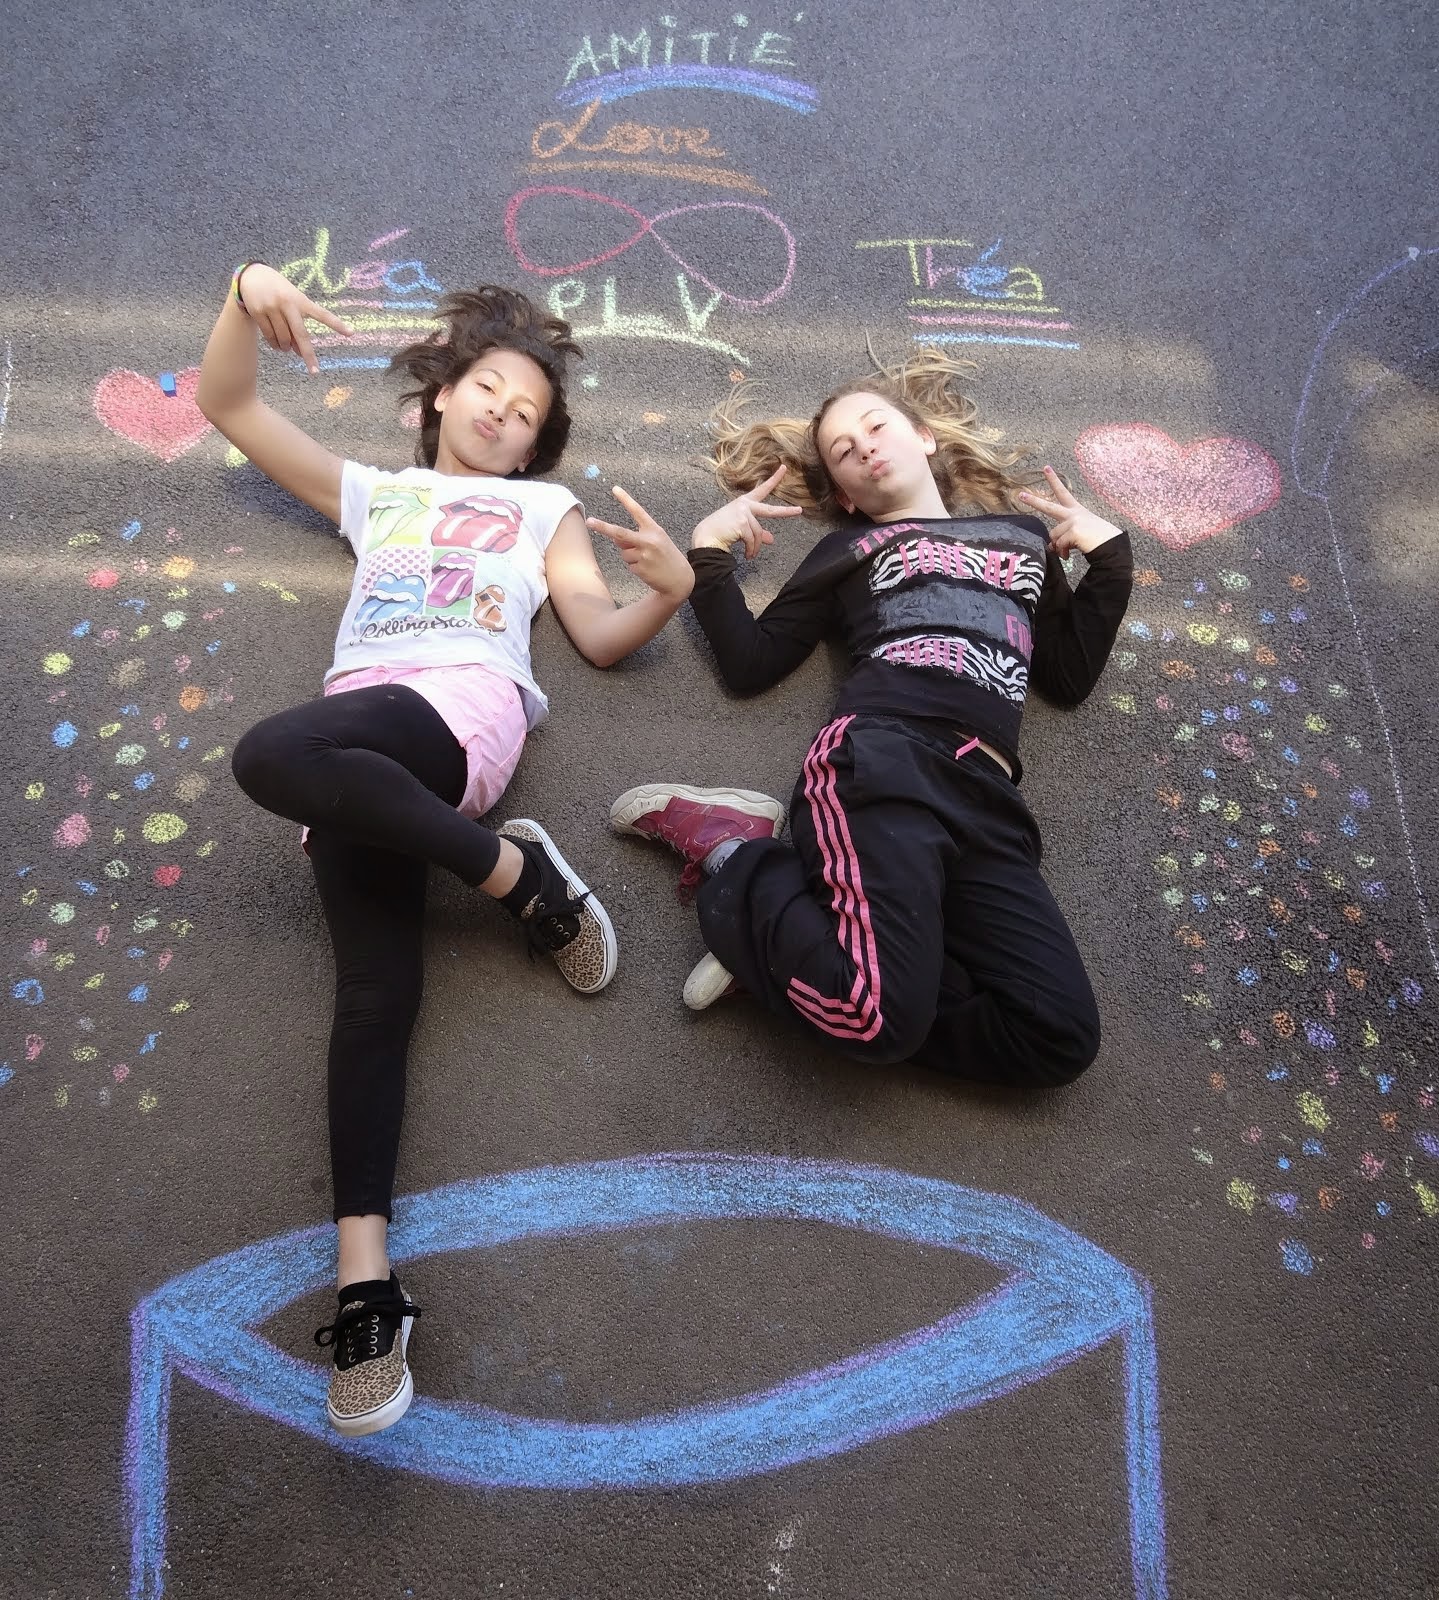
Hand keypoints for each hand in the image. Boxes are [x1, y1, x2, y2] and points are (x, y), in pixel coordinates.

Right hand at [236, 264, 352, 374]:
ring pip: (283, 339)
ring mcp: (272, 308)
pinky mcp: (258, 312)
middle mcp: (288, 304)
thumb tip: (298, 351)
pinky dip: (275, 345)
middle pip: (301, 335)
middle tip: (315, 371)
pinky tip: (277, 346)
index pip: (322, 314)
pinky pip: (269, 337)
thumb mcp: (292, 302)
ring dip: (287, 349)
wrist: (253, 276)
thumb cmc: (279, 293)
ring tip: (286, 349)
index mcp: (301, 300)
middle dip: (308, 355)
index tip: (351, 334)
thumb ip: (297, 325)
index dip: (336, 324)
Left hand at [586, 487, 695, 602]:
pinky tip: (648, 570)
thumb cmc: (666, 557)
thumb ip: (636, 537)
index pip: (638, 511)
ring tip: (647, 560)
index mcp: (654, 530)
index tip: (614, 489)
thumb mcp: (657, 541)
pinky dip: (635, 567)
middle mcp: (648, 541)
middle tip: (588, 521)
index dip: (626, 499)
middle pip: (620, 533)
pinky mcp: (640, 569)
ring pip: (624, 553)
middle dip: (602, 527)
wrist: (680, 579)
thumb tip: (615, 537)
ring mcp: (644, 555)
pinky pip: (629, 565)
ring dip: (631, 556)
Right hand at [690, 465, 804, 557]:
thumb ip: (757, 532)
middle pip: (770, 510)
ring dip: (755, 547)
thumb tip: (770, 539)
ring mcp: (743, 513)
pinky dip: (751, 550)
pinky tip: (747, 555)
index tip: (784, 468)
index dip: (774, 479)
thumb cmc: (720, 531)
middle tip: (799, 510)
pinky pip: (753, 540)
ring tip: (750, 555)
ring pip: (758, 534)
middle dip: (786, 511)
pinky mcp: (742, 523)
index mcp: (744, 503)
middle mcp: (745, 505)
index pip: (762, 489)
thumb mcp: (740, 529)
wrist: (706, 538)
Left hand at [1018, 467, 1122, 556]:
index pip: (1063, 492)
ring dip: (1059, 546)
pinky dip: (1063, 552)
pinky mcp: (1073, 530)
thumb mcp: (1079, 533)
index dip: (1054, 480)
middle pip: (1048, 506)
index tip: (1046, 468)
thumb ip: (1063, 535)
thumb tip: (1050, 545)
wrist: (1111, 546)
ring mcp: (1073, 521)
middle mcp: (1073, 513)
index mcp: (1076, 510)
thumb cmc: (1097, 540)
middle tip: (1020, 494)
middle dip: (1033, 501)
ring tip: (1068, 551)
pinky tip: (1070, 554)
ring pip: (1054, 535)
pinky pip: (1059, 544)